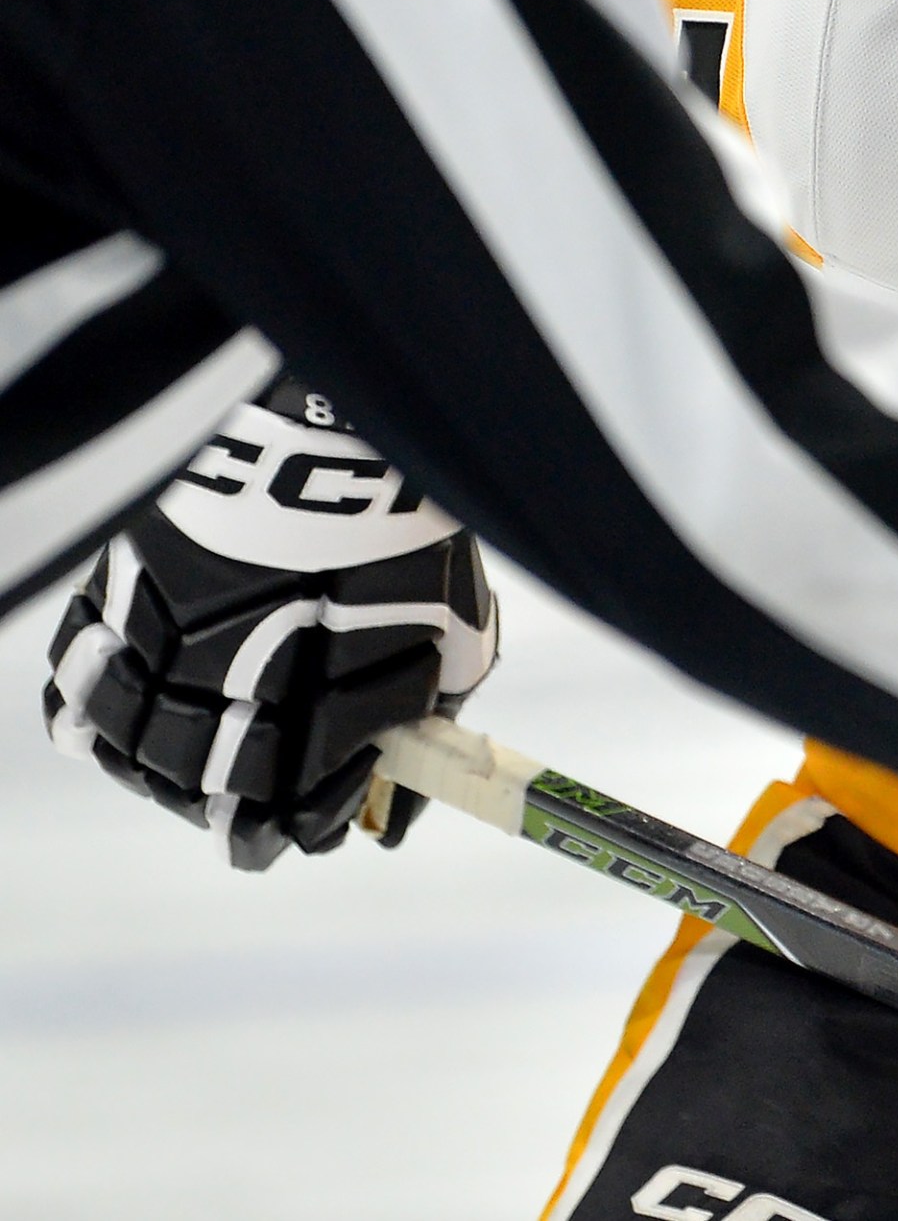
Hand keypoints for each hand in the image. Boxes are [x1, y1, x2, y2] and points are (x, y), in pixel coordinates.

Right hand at [40, 378, 496, 868]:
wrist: (351, 437)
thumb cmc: (411, 541)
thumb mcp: (453, 640)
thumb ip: (423, 719)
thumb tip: (403, 789)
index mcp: (321, 716)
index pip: (291, 820)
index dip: (306, 827)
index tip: (317, 819)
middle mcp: (233, 694)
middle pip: (205, 794)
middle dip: (233, 804)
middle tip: (255, 794)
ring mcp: (165, 645)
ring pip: (133, 750)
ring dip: (160, 768)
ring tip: (188, 761)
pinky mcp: (119, 593)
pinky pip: (75, 679)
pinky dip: (89, 711)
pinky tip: (115, 719)